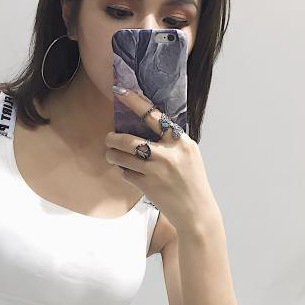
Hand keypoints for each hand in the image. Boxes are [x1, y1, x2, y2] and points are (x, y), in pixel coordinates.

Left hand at [105, 87, 218, 232]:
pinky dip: (123, 171)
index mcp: (181, 142)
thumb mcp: (189, 154)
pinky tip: (126, 171)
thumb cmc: (192, 181)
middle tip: (109, 138)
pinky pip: (126, 174)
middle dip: (113, 138)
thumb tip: (145, 123)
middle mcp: (168, 154)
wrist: (196, 211)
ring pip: (123, 157)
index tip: (120, 93)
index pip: (154, 116)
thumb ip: (171, 139)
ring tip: (111, 154)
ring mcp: (156, 171)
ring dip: (112, 155)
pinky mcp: (147, 186)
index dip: (135, 102)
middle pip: (130, 139)